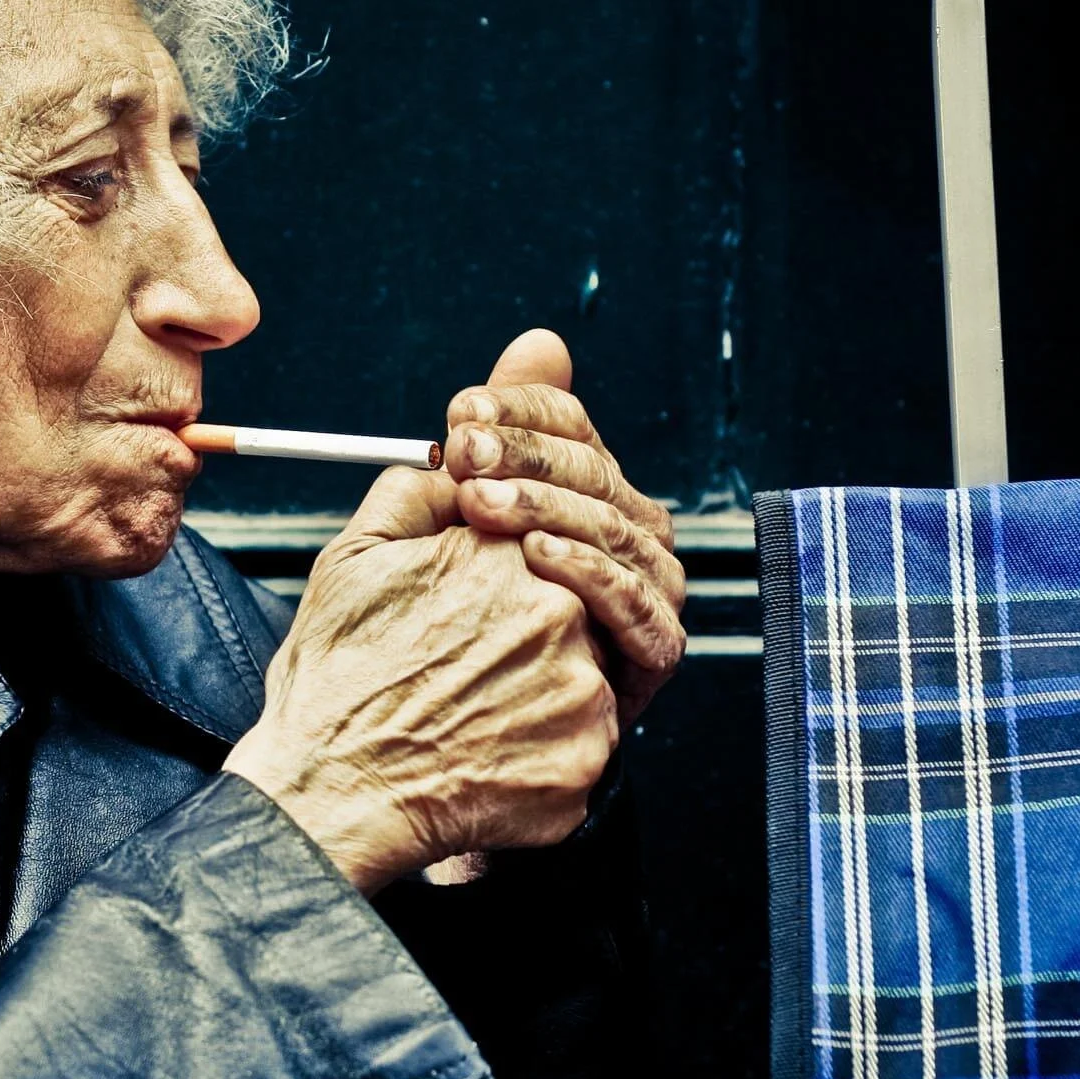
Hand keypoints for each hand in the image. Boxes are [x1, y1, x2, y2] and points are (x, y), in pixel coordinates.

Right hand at [223, 465, 617, 895]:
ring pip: (577, 676)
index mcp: (506, 554)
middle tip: (463, 662)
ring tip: (467, 710)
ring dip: (536, 690)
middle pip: (565, 606)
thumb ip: (415, 492)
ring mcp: (580, 696)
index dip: (492, 574)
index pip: (535, 538)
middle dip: (521, 630)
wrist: (329, 792)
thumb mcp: (352, 557)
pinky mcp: (584, 766)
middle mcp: (559, 618)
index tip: (464, 605)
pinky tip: (480, 753)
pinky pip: (577, 746)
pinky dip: (537, 751)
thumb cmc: (334, 678)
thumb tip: (456, 467)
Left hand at [444, 329, 683, 724]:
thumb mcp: (449, 512)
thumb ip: (502, 427)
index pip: (571, 427)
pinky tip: (537, 557)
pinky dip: (590, 575)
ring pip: (619, 531)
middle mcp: (625, 535)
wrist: (429, 734)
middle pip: (598, 473)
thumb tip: (542, 344)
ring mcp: (645, 592)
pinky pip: (637, 606)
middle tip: (464, 452)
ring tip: (485, 503)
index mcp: (584, 492)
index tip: (462, 410)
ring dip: (550, 508)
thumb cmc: (434, 621)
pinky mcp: (650, 654)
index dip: (522, 411)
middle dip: (528, 455)